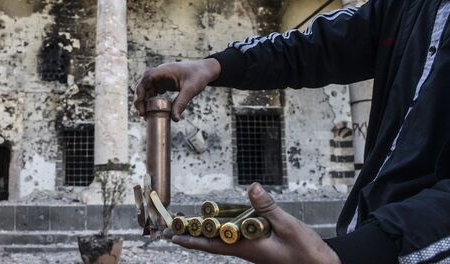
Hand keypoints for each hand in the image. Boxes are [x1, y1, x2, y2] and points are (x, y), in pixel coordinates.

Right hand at [134, 58, 220, 121]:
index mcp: (165, 70)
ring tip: (144, 114)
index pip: (147, 77)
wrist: (206, 70)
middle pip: (144, 84)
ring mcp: (162, 78)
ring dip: (144, 100)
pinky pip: (154, 90)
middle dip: (140, 98)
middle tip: (141, 113)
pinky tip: (151, 109)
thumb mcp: (190, 90)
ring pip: (147, 88)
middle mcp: (161, 73)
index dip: (141, 89)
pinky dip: (151, 99)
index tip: (140, 102)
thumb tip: (174, 119)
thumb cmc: (199, 76)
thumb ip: (181, 103)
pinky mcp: (165, 83)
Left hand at [166, 183, 340, 263]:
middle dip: (193, 236)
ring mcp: (253, 250)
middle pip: (213, 242)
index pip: (213, 244)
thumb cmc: (307, 253)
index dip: (193, 240)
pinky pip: (236, 238)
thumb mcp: (289, 227)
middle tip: (171, 230)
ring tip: (189, 226)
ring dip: (206, 233)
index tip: (174, 236)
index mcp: (249, 249)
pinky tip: (222, 224)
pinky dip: (224, 230)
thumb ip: (268, 207)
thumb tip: (251, 187)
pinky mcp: (261, 248)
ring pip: (224, 240)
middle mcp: (247, 251)